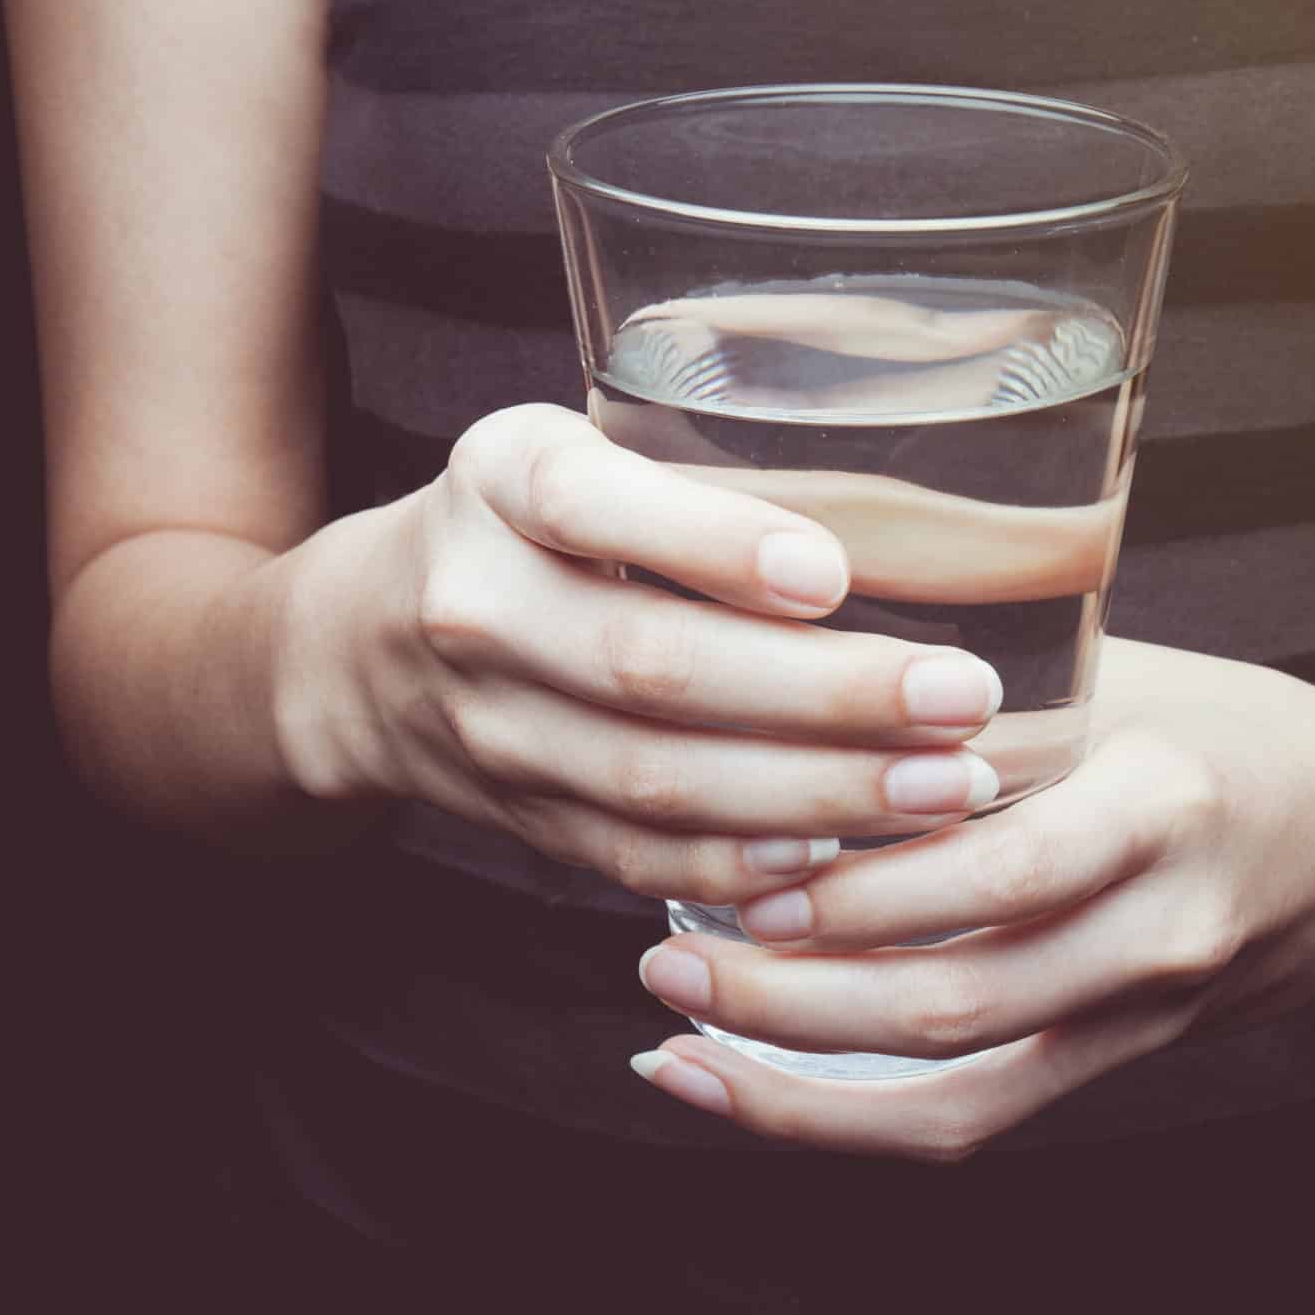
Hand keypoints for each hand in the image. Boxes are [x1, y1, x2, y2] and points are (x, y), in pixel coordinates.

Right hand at [268, 403, 1008, 901]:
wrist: (355, 648)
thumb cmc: (525, 524)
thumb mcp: (577, 448)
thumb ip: (696, 472)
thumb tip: (921, 517)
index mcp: (502, 479)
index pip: (590, 503)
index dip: (711, 544)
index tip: (830, 572)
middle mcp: (478, 604)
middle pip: (653, 665)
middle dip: (822, 695)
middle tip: (959, 699)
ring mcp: (490, 728)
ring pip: (656, 778)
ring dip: (814, 792)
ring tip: (944, 785)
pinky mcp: (519, 819)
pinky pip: (636, 857)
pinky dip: (740, 867)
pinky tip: (840, 858)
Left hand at [624, 639, 1314, 1159]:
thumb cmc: (1243, 729)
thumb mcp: (1131, 674)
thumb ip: (990, 688)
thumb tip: (798, 648)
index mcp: (1161, 807)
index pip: (998, 874)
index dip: (856, 892)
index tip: (733, 862)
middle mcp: (1154, 931)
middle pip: (950, 1005)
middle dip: (784, 994)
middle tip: (663, 952)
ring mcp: (1141, 1017)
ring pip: (951, 1093)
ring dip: (797, 1077)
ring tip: (676, 1034)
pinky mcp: (1119, 1063)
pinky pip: (975, 1119)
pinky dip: (850, 1122)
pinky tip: (748, 1089)